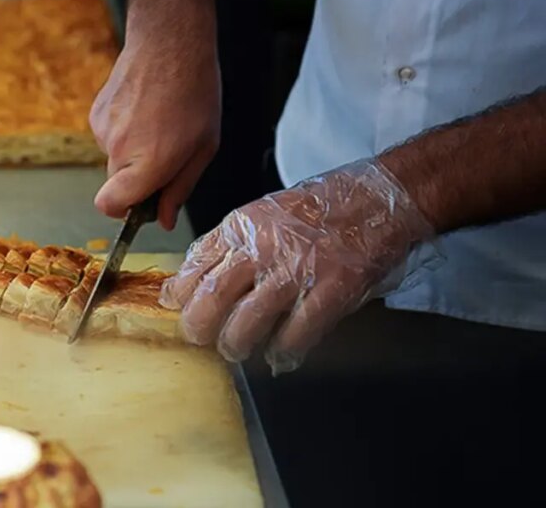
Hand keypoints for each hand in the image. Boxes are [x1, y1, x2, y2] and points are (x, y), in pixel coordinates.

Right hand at [90, 0, 220, 230]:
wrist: (169, 43)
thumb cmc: (194, 92)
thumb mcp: (203, 147)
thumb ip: (180, 188)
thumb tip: (164, 219)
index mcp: (148, 163)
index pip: (110, 206)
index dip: (123, 211)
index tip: (141, 203)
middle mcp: (119, 149)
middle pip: (116, 185)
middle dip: (137, 178)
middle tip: (166, 152)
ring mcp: (103, 129)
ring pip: (114, 158)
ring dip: (133, 150)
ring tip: (158, 121)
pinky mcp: (95, 113)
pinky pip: (109, 136)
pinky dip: (124, 130)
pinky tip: (144, 109)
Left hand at [161, 160, 435, 372]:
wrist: (378, 198)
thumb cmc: (319, 208)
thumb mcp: (262, 214)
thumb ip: (229, 244)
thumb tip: (189, 280)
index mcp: (242, 226)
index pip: (195, 265)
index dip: (179, 294)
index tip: (175, 308)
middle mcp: (263, 247)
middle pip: (212, 298)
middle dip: (198, 327)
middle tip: (199, 338)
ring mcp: (297, 269)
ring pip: (247, 322)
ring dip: (236, 344)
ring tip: (236, 349)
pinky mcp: (332, 289)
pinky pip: (296, 333)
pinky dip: (283, 352)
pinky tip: (280, 356)